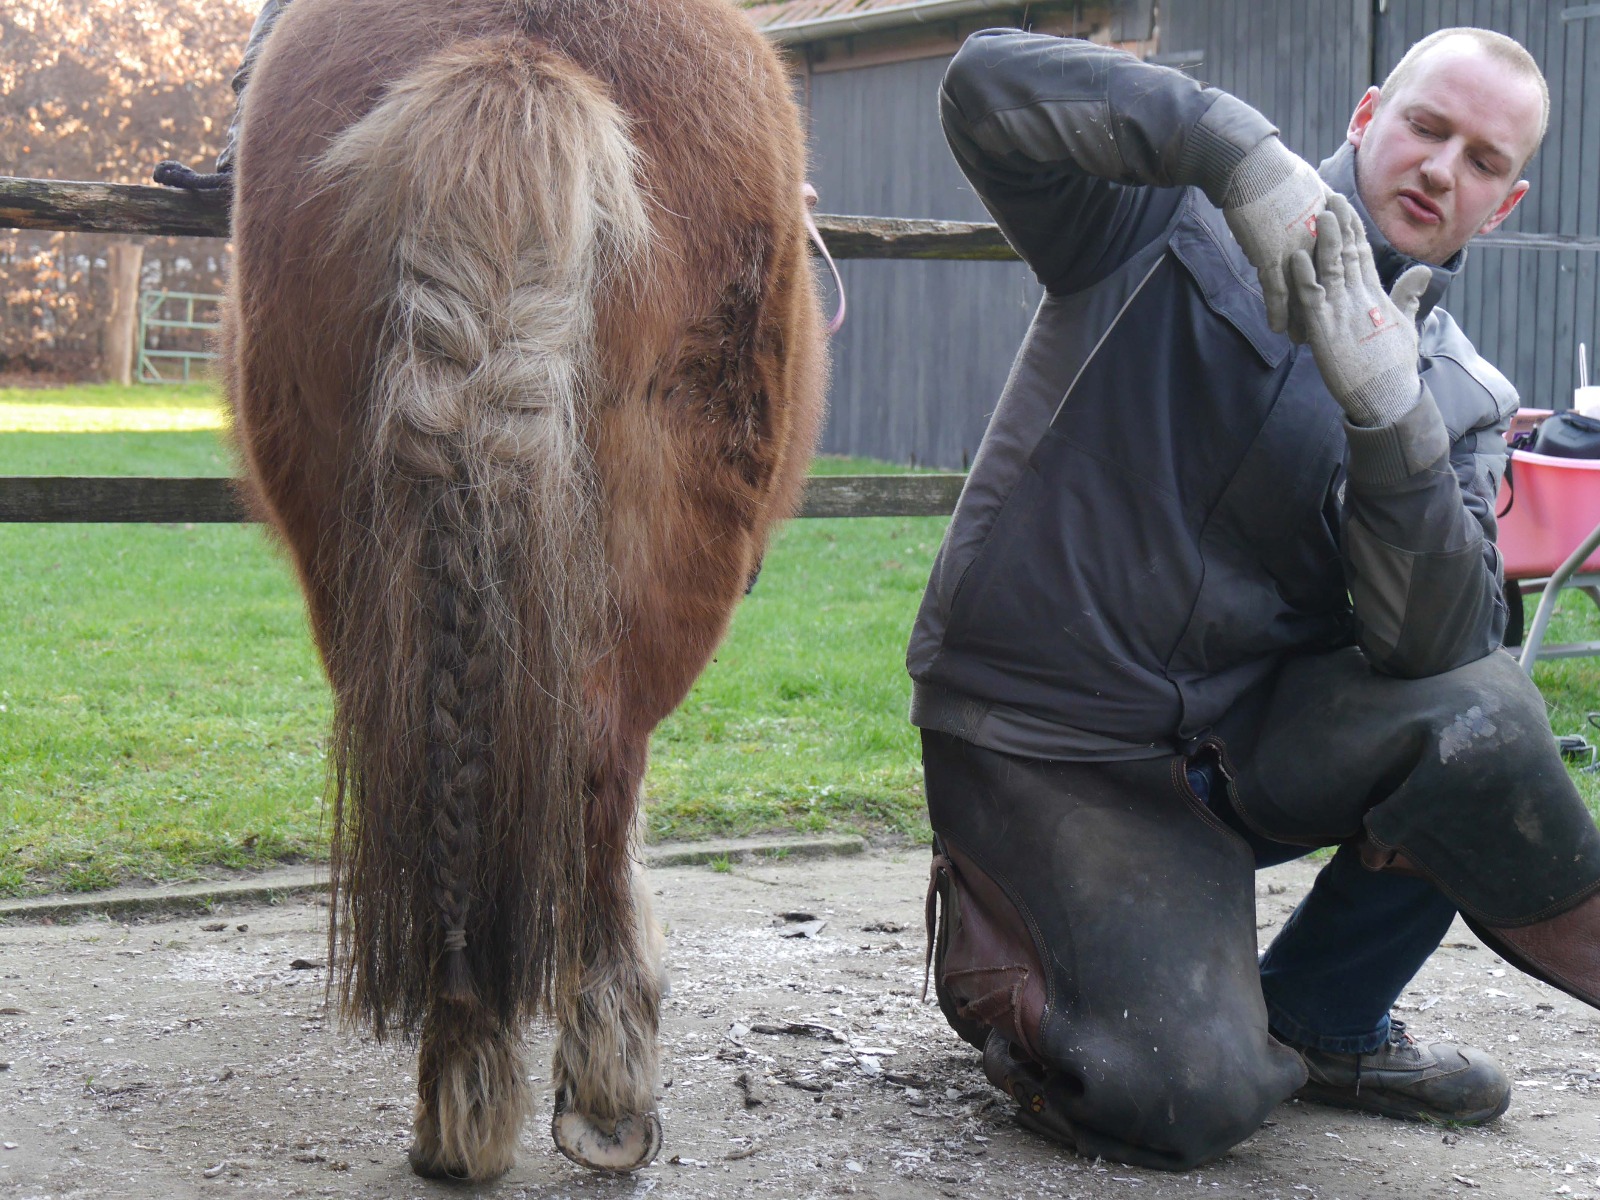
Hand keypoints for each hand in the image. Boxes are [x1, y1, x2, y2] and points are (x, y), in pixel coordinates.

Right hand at [1221, 137, 1330, 339]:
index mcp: (1328, 226)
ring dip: (1303, 320)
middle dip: (1325, 310)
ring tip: (1304, 340)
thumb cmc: (1277, 170)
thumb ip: (1317, 204)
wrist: (1252, 166)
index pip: (1337, 265)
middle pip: (1325, 285)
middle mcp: (1318, 242)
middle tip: (1331, 331)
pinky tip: (1277, 329)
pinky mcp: (1271, 256)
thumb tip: (1321, 207)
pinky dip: (1277, 312)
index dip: (1338, 286)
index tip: (1343, 302)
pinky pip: (1276, 292)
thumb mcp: (1310, 185)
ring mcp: (1296, 252)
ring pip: (1303, 294)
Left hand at [1286, 193, 1431, 426]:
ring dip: (1323, 240)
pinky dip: (1304, 278)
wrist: (1386, 398)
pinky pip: (1312, 299)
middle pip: (1348, 252)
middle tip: (1329, 194)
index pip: (1363, 253)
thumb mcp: (1404, 325)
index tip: (1345, 205)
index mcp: (1375, 294)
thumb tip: (1421, 272)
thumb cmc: (1393, 366)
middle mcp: (1359, 297)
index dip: (1353, 228)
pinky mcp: (1325, 329)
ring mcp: (1342, 312)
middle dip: (1339, 223)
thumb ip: (1407, 296)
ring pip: (1331, 268)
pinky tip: (1296, 257)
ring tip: (1317, 213)